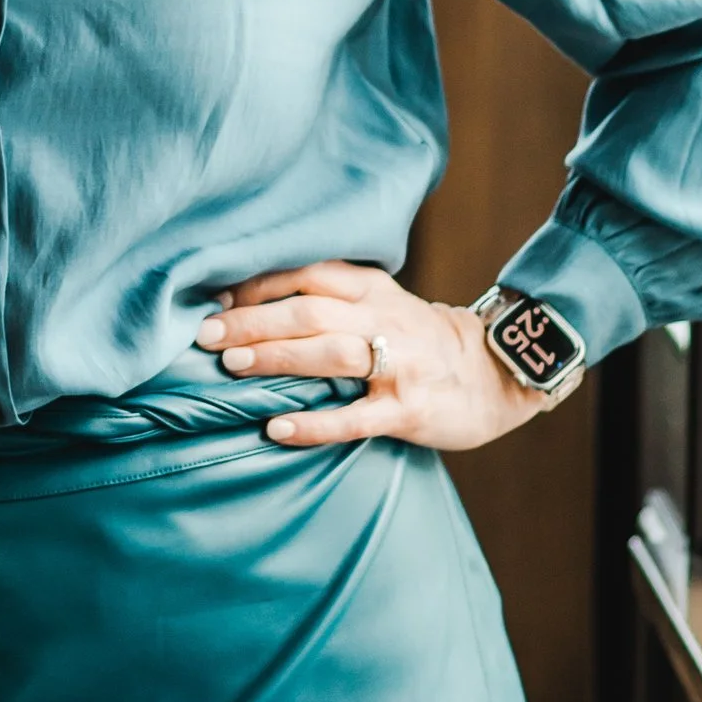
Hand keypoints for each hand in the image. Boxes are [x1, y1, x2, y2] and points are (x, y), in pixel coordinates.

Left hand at [194, 260, 555, 454]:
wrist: (497, 374)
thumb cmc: (421, 341)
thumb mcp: (383, 304)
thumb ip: (331, 298)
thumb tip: (246, 301)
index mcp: (373, 290)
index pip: (308, 273)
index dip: (258, 284)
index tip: (215, 297)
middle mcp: (385, 321)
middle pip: (311, 312)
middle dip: (253, 322)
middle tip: (204, 334)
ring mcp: (399, 366)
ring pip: (331, 355)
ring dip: (278, 358)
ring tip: (231, 366)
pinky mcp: (408, 411)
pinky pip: (355, 417)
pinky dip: (313, 423)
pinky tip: (275, 428)